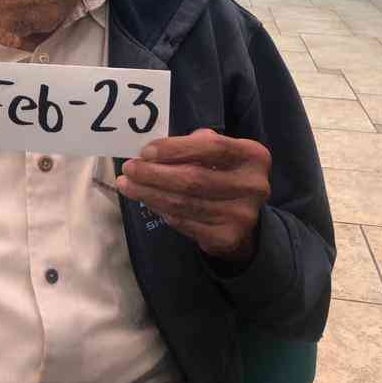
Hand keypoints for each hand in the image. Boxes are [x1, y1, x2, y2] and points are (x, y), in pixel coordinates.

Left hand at [116, 129, 270, 262]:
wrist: (244, 218)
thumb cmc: (222, 173)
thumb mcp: (217, 153)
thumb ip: (193, 145)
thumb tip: (151, 151)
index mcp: (253, 156)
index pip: (212, 147)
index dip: (175, 149)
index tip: (145, 152)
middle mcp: (254, 186)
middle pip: (193, 178)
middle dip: (154, 174)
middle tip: (128, 169)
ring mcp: (242, 215)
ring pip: (184, 203)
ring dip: (149, 193)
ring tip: (128, 185)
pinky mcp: (227, 237)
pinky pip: (184, 222)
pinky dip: (161, 209)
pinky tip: (147, 200)